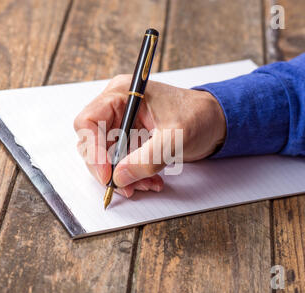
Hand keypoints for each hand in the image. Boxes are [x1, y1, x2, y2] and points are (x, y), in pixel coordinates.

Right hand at [73, 74, 225, 197]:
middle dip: (108, 168)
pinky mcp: (129, 138)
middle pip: (92, 141)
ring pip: (105, 156)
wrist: (214, 121)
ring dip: (122, 175)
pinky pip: (119, 161)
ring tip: (146, 184)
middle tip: (124, 186)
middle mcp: (117, 106)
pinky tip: (150, 180)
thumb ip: (147, 159)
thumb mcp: (175, 138)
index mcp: (123, 94)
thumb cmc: (199, 117)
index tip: (106, 173)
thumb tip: (119, 177)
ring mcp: (122, 123)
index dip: (93, 150)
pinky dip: (132, 175)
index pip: (89, 121)